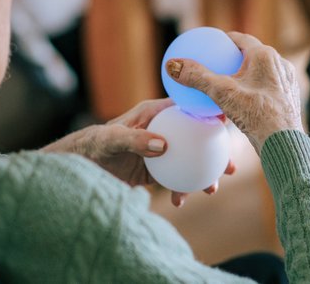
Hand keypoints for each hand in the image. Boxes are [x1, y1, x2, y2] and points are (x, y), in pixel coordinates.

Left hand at [41, 98, 234, 206]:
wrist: (79, 168)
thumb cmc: (93, 145)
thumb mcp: (113, 139)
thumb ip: (136, 139)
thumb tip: (164, 145)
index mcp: (156, 112)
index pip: (188, 108)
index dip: (209, 112)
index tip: (226, 123)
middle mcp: (163, 129)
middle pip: (198, 136)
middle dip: (216, 150)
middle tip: (230, 166)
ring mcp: (161, 150)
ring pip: (191, 160)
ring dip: (204, 174)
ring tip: (212, 189)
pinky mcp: (155, 169)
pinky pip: (175, 177)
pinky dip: (181, 188)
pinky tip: (180, 201)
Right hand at [165, 32, 303, 153]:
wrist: (284, 142)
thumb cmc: (255, 115)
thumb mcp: (222, 93)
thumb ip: (197, 77)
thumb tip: (172, 65)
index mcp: (265, 55)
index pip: (241, 39)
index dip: (224, 40)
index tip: (211, 44)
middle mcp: (280, 63)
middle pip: (252, 54)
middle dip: (235, 56)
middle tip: (218, 62)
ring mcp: (287, 80)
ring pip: (262, 70)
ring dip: (246, 73)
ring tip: (229, 81)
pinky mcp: (290, 96)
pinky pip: (268, 86)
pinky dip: (255, 88)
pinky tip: (243, 101)